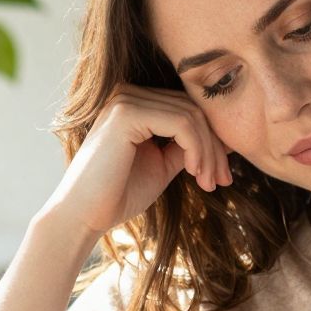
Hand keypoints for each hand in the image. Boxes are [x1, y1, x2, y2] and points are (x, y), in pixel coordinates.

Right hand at [38, 86, 232, 241]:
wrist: (85, 216)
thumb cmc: (119, 195)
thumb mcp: (163, 165)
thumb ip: (188, 148)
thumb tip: (226, 139)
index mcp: (135, 103)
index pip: (187, 109)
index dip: (212, 141)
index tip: (223, 176)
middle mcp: (128, 94)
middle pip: (192, 109)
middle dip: (215, 147)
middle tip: (223, 181)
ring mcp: (125, 100)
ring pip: (191, 116)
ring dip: (209, 153)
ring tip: (210, 183)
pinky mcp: (127, 113)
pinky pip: (181, 124)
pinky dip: (197, 149)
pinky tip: (195, 173)